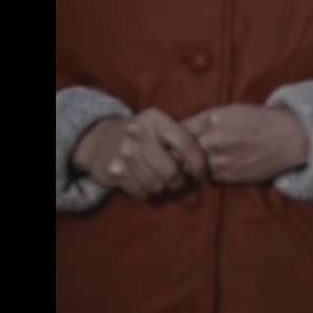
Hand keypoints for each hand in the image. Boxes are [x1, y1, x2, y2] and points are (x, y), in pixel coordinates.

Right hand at [73, 108, 208, 200]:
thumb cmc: (144, 135)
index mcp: (156, 119)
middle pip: (170, 170)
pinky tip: (149, 186)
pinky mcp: (114, 171)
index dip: (197, 163)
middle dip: (180, 181)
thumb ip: (183, 140)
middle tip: (182, 183)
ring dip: (164, 189)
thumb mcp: (161, 127)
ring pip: (155, 184)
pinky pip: (140, 191)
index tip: (202, 175)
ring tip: (166, 184)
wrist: (102, 139)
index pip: (185, 143)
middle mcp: (138, 134)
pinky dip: (149, 193)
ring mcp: (124, 153)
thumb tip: (211, 164)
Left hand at [183, 104, 309, 184]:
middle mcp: (214, 141)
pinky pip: (207, 177)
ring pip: (191, 168)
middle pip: (179, 153)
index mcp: (213, 120)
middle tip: (175, 155)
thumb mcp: (231, 110)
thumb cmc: (259, 120)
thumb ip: (204, 119)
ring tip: (194, 163)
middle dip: (176, 154)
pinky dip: (205, 174)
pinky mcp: (229, 177)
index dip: (171, 137)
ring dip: (189, 167)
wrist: (289, 138)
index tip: (169, 140)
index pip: (179, 131)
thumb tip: (178, 129)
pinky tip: (213, 167)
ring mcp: (221, 161)